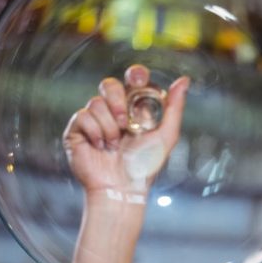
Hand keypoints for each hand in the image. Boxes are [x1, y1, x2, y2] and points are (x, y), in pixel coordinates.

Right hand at [63, 64, 188, 203]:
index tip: (138, 79)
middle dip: (117, 100)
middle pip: (109, 84)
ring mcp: (94, 120)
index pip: (132, 80)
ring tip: (114, 145)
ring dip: (109, 126)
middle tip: (126, 124)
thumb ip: (174, 108)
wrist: (123, 188)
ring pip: (96, 102)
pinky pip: (82, 115)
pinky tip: (100, 146)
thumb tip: (184, 80)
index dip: (135, 74)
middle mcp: (113, 112)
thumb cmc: (145, 166)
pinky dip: (95, 132)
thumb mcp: (166, 136)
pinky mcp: (78, 130)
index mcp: (134, 109)